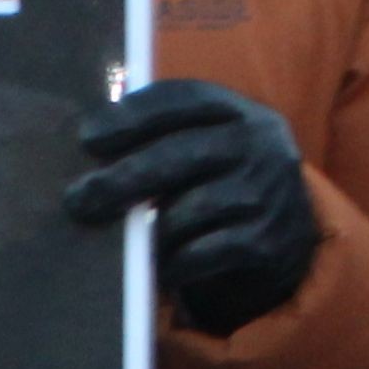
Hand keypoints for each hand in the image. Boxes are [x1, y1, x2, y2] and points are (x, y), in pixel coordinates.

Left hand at [67, 77, 320, 333]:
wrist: (291, 235)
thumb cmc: (223, 181)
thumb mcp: (209, 145)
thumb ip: (164, 137)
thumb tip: (90, 146)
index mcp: (239, 110)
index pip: (183, 100)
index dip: (133, 115)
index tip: (88, 138)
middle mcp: (260, 144)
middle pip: (180, 155)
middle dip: (123, 178)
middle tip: (78, 199)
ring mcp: (269, 193)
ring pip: (188, 211)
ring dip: (147, 230)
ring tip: (119, 242)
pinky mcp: (268, 241)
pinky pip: (201, 254)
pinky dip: (171, 264)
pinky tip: (156, 267)